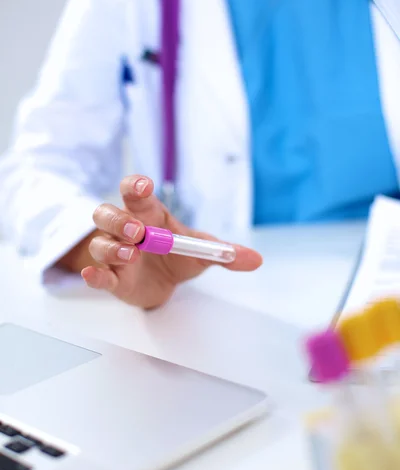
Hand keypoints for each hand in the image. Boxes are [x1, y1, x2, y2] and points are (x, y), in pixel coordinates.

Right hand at [80, 175, 262, 308]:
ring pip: (100, 243)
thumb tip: (256, 259)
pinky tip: (96, 275)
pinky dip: (93, 274)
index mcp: (148, 214)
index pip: (134, 193)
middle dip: (118, 219)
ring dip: (111, 247)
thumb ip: (225, 253)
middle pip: (108, 213)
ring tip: (131, 255)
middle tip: (137, 231)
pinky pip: (96, 273)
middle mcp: (126, 229)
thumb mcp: (203, 252)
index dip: (134, 186)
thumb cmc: (179, 255)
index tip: (142, 186)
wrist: (165, 283)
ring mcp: (115, 253)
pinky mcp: (112, 278)